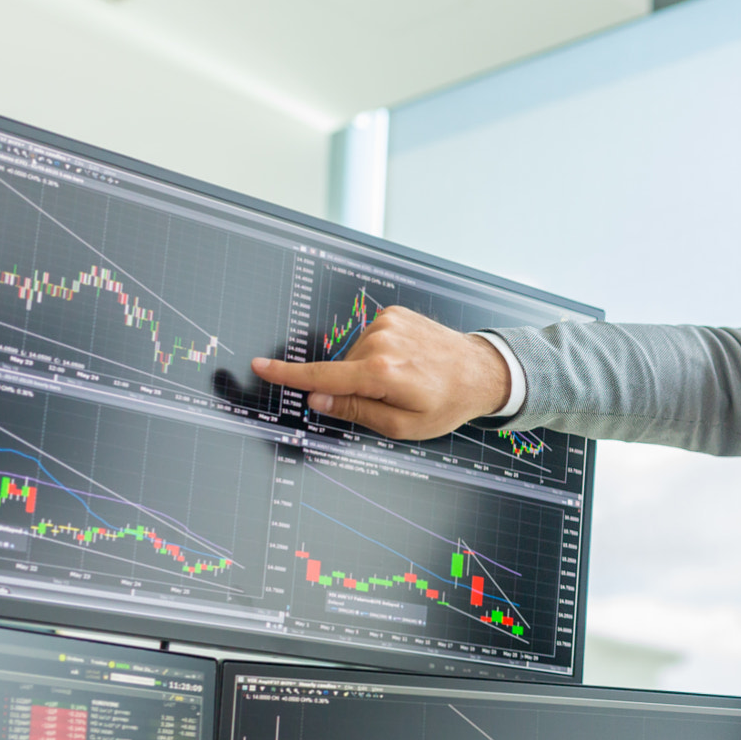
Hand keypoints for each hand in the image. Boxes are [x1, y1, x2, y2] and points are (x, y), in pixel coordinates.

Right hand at [251, 305, 511, 439]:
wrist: (481, 371)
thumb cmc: (446, 403)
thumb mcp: (402, 425)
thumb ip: (356, 412)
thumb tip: (318, 400)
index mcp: (381, 372)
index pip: (322, 377)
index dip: (289, 376)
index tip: (259, 366)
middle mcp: (381, 341)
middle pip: (341, 371)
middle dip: (355, 388)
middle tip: (394, 398)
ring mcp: (388, 323)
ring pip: (355, 355)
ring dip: (370, 370)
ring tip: (407, 378)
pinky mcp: (394, 313)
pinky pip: (371, 340)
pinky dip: (380, 353)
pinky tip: (408, 361)